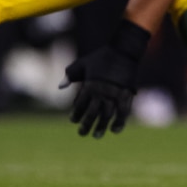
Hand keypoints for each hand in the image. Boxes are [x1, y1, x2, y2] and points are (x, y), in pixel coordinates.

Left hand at [58, 20, 149, 138]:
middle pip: (92, 114)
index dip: (76, 114)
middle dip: (86, 125)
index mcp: (90, 85)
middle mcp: (101, 92)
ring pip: (106, 116)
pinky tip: (114, 130)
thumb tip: (60, 87)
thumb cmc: (101, 57)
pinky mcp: (126, 95)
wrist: (123, 51)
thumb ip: (70, 75)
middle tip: (82, 133)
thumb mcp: (83, 63)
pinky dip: (119, 122)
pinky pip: (123, 113)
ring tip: (96, 135)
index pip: (80, 105)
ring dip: (101, 127)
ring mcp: (115, 95)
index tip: (73, 120)